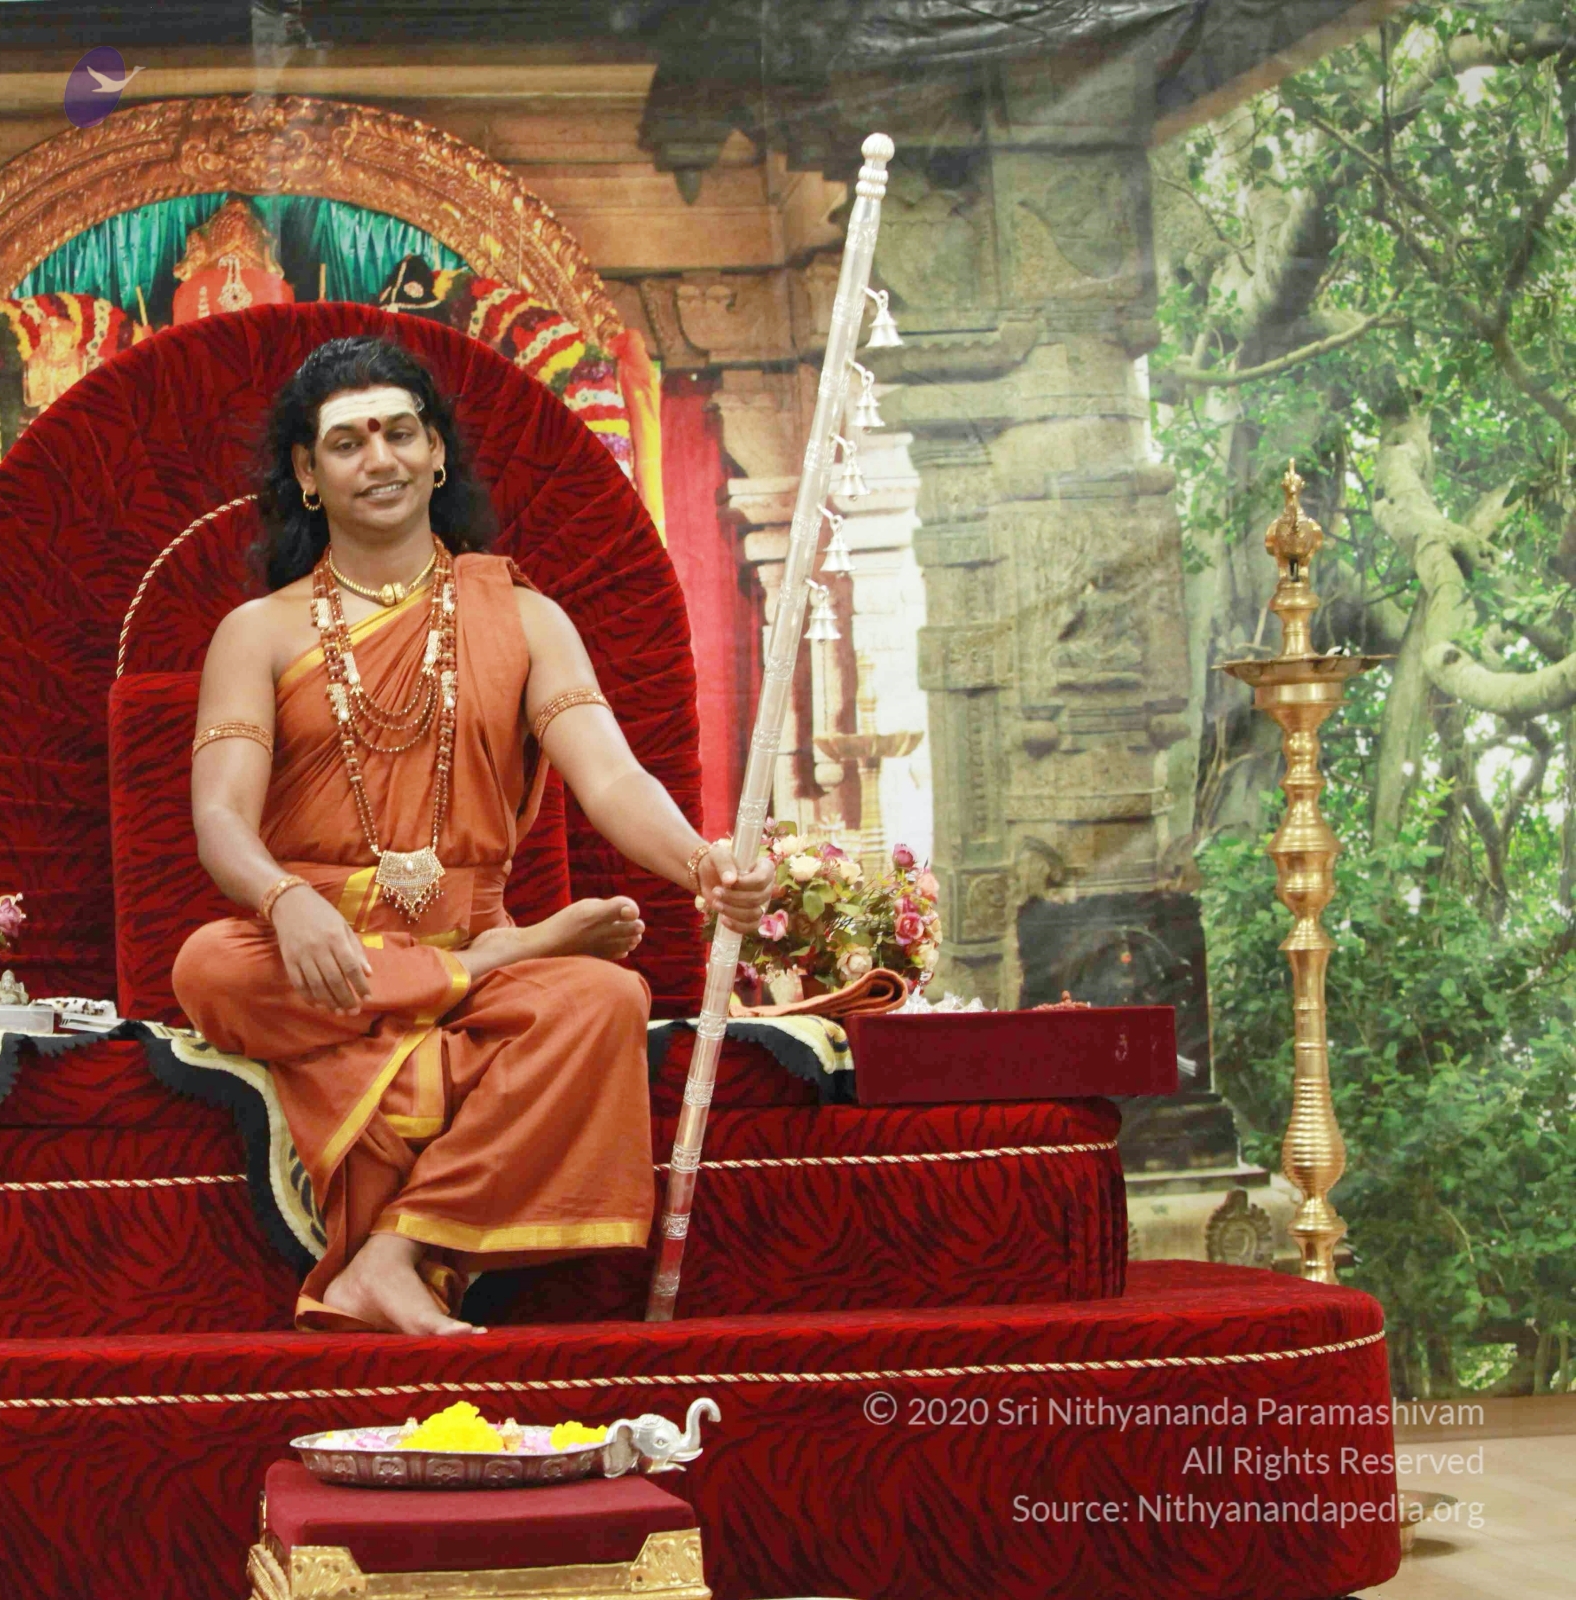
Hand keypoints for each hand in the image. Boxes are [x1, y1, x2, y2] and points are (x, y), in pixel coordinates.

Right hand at [270, 884, 373, 1013]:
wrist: (290, 903)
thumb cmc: (322, 914)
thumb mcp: (343, 926)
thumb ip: (356, 950)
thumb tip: (368, 973)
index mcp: (336, 938)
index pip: (351, 967)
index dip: (360, 985)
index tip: (368, 998)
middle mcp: (319, 948)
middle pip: (335, 980)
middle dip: (346, 999)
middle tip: (354, 1011)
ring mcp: (302, 956)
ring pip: (317, 985)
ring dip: (329, 1002)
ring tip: (340, 1012)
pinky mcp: (288, 961)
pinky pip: (299, 984)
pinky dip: (309, 997)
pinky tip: (319, 1005)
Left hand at [697, 841, 776, 935]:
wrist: (707, 876)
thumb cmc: (717, 862)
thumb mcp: (718, 855)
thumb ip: (725, 863)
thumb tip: (730, 881)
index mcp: (764, 867)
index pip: (763, 879)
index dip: (746, 884)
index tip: (728, 882)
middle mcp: (767, 886)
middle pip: (757, 898)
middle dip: (734, 898)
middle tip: (716, 891)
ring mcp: (761, 903)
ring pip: (755, 914)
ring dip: (733, 911)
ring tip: (716, 903)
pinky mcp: (752, 916)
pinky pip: (752, 926)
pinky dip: (737, 926)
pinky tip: (723, 919)